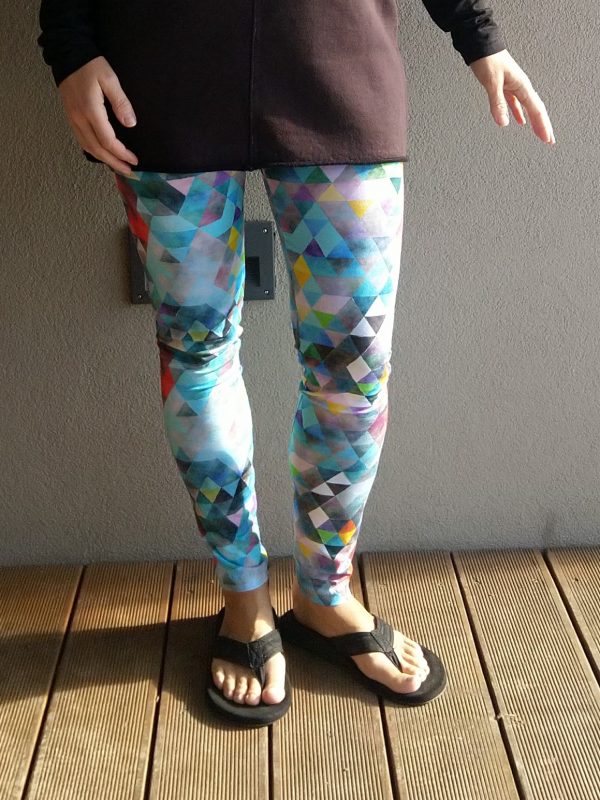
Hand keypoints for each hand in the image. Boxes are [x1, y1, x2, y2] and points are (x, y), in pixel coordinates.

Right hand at [58, 56, 138, 174]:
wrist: (67, 54)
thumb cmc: (90, 65)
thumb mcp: (110, 79)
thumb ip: (121, 102)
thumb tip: (131, 124)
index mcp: (91, 110)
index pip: (108, 141)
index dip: (122, 153)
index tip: (134, 160)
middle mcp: (79, 119)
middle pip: (97, 149)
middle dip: (114, 162)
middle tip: (128, 170)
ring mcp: (73, 119)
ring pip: (88, 147)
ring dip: (104, 159)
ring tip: (118, 165)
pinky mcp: (71, 117)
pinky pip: (82, 140)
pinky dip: (94, 151)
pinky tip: (103, 153)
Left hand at [469, 50, 555, 144]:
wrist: (480, 45)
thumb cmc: (487, 59)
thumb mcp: (492, 83)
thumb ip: (498, 103)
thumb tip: (503, 123)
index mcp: (522, 85)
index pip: (535, 110)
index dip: (542, 125)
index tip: (547, 139)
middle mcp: (521, 86)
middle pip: (536, 110)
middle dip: (543, 126)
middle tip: (549, 140)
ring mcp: (514, 86)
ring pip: (528, 107)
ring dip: (534, 121)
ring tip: (539, 133)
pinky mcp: (506, 86)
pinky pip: (516, 104)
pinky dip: (519, 113)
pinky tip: (519, 121)